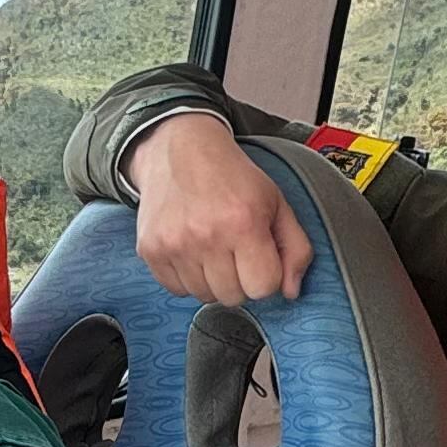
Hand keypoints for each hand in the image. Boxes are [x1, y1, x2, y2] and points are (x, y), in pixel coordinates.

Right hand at [127, 113, 316, 305]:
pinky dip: (187, 278)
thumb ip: (296, 248)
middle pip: (233, 297)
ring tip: (213, 248)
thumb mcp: (277, 203)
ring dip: (213, 280)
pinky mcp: (151, 250)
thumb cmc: (232, 177)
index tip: (259, 257)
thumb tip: (291, 292)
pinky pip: (176, 289)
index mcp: (243, 223)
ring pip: (204, 296)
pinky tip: (192, 251)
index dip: (266, 275)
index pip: (263, 287)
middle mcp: (206, 236)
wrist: (181, 150)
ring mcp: (174, 245)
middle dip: (240, 280)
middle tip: (235, 251)